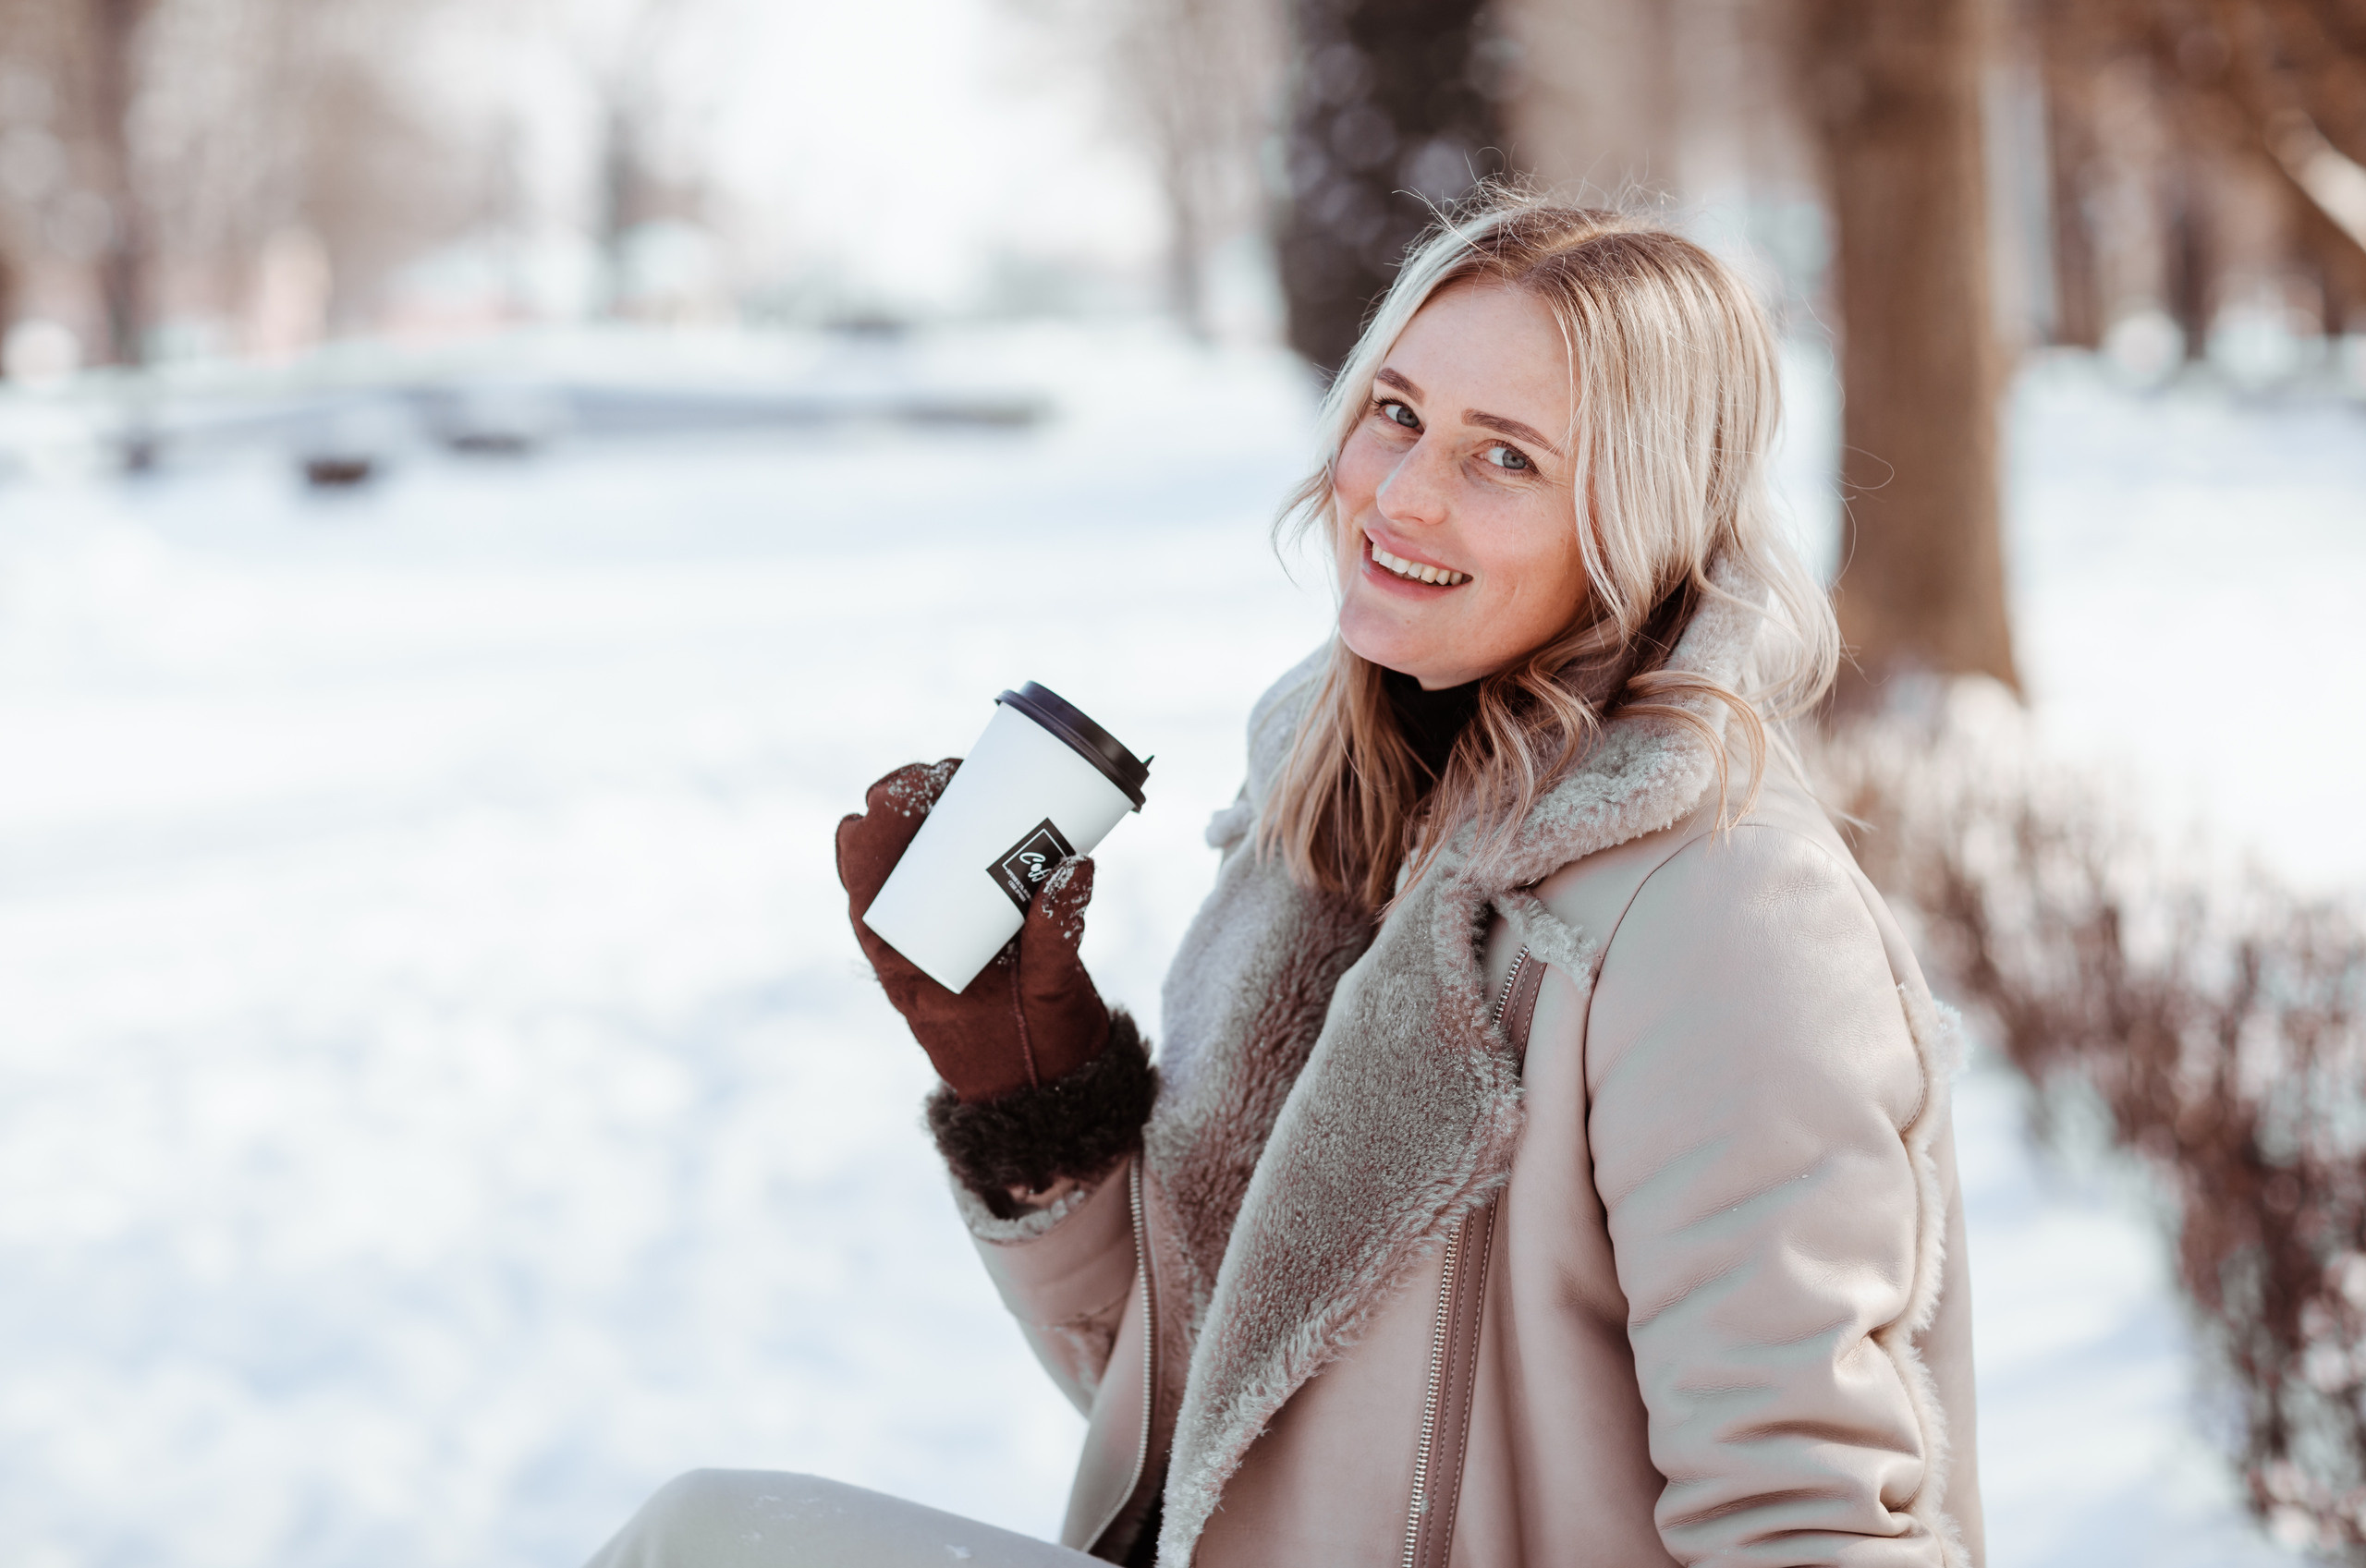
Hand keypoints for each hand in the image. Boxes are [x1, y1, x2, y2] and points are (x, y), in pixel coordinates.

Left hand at [836, 760, 1112, 1101]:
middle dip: (906, 796)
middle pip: (876, 849)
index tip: (932, 785)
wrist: (1044, 1088)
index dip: (886, 819)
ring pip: (904, 852)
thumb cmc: (1036, 1051)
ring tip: (968, 776)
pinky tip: (978, 797)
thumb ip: (1059, 934)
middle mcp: (902, 938)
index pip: (865, 874)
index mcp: (899, 959)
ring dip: (927, 808)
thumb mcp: (1048, 992)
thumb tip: (1075, 864)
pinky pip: (940, 865)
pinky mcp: (961, 920)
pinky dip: (951, 829)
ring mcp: (928, 927)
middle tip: (956, 772)